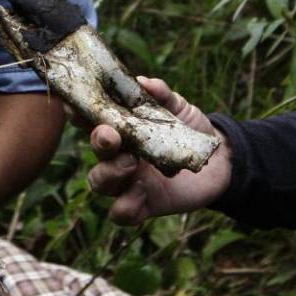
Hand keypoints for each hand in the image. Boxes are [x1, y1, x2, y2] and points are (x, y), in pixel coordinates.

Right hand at [86, 77, 231, 224]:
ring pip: (100, 183)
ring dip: (109, 172)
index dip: (80, 113)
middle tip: (110, 135)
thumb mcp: (180, 108)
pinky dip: (125, 204)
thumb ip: (163, 95)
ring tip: (130, 162)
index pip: (93, 120)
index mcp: (122, 129)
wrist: (219, 163)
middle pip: (96, 152)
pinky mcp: (143, 205)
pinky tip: (141, 190)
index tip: (76, 106)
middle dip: (97, 142)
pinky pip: (121, 213)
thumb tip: (144, 82)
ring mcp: (128, 182)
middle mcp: (119, 155)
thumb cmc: (191, 131)